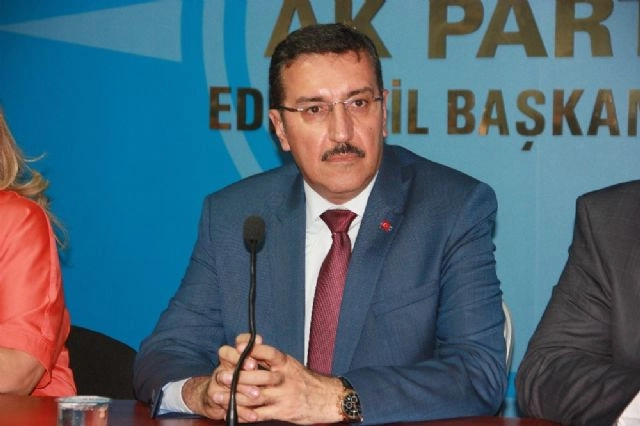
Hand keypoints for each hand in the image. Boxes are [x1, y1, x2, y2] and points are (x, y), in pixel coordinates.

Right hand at [181, 335, 263, 420]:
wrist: (213, 397)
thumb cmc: (236, 376)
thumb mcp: (243, 363)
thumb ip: (252, 352)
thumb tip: (259, 339)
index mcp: (228, 358)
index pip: (232, 346)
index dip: (240, 345)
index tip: (251, 347)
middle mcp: (221, 369)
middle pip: (227, 362)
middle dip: (240, 364)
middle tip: (253, 366)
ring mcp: (216, 384)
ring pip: (227, 384)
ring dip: (242, 389)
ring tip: (256, 393)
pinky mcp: (216, 400)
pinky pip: (230, 406)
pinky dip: (243, 412)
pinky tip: (254, 415)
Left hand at [216, 334, 344, 423]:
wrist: (328, 398)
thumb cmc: (306, 381)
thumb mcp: (291, 365)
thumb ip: (272, 360)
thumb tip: (249, 350)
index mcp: (285, 363)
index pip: (267, 352)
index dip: (251, 349)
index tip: (235, 348)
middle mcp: (284, 377)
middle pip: (258, 375)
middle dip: (237, 376)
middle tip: (221, 376)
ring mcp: (283, 395)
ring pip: (256, 396)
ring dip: (235, 396)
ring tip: (219, 396)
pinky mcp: (283, 411)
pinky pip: (261, 414)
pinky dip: (245, 415)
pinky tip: (233, 414)